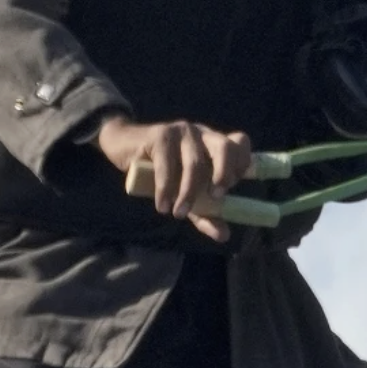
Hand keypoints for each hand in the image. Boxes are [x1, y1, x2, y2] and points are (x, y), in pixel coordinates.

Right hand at [97, 116, 252, 241]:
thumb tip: (224, 236)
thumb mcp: (185, 192)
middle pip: (224, 147)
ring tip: (178, 214)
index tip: (232, 186)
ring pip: (193, 162)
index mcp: (214, 143)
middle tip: (216, 197)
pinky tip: (162, 205)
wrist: (123, 146)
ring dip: (188, 192)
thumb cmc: (161, 170)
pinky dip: (165, 189)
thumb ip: (205, 213)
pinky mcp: (160, 135)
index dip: (242, 162)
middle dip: (224, 174)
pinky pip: (167, 165)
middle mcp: (202, 133)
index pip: (240, 142)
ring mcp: (182, 132)